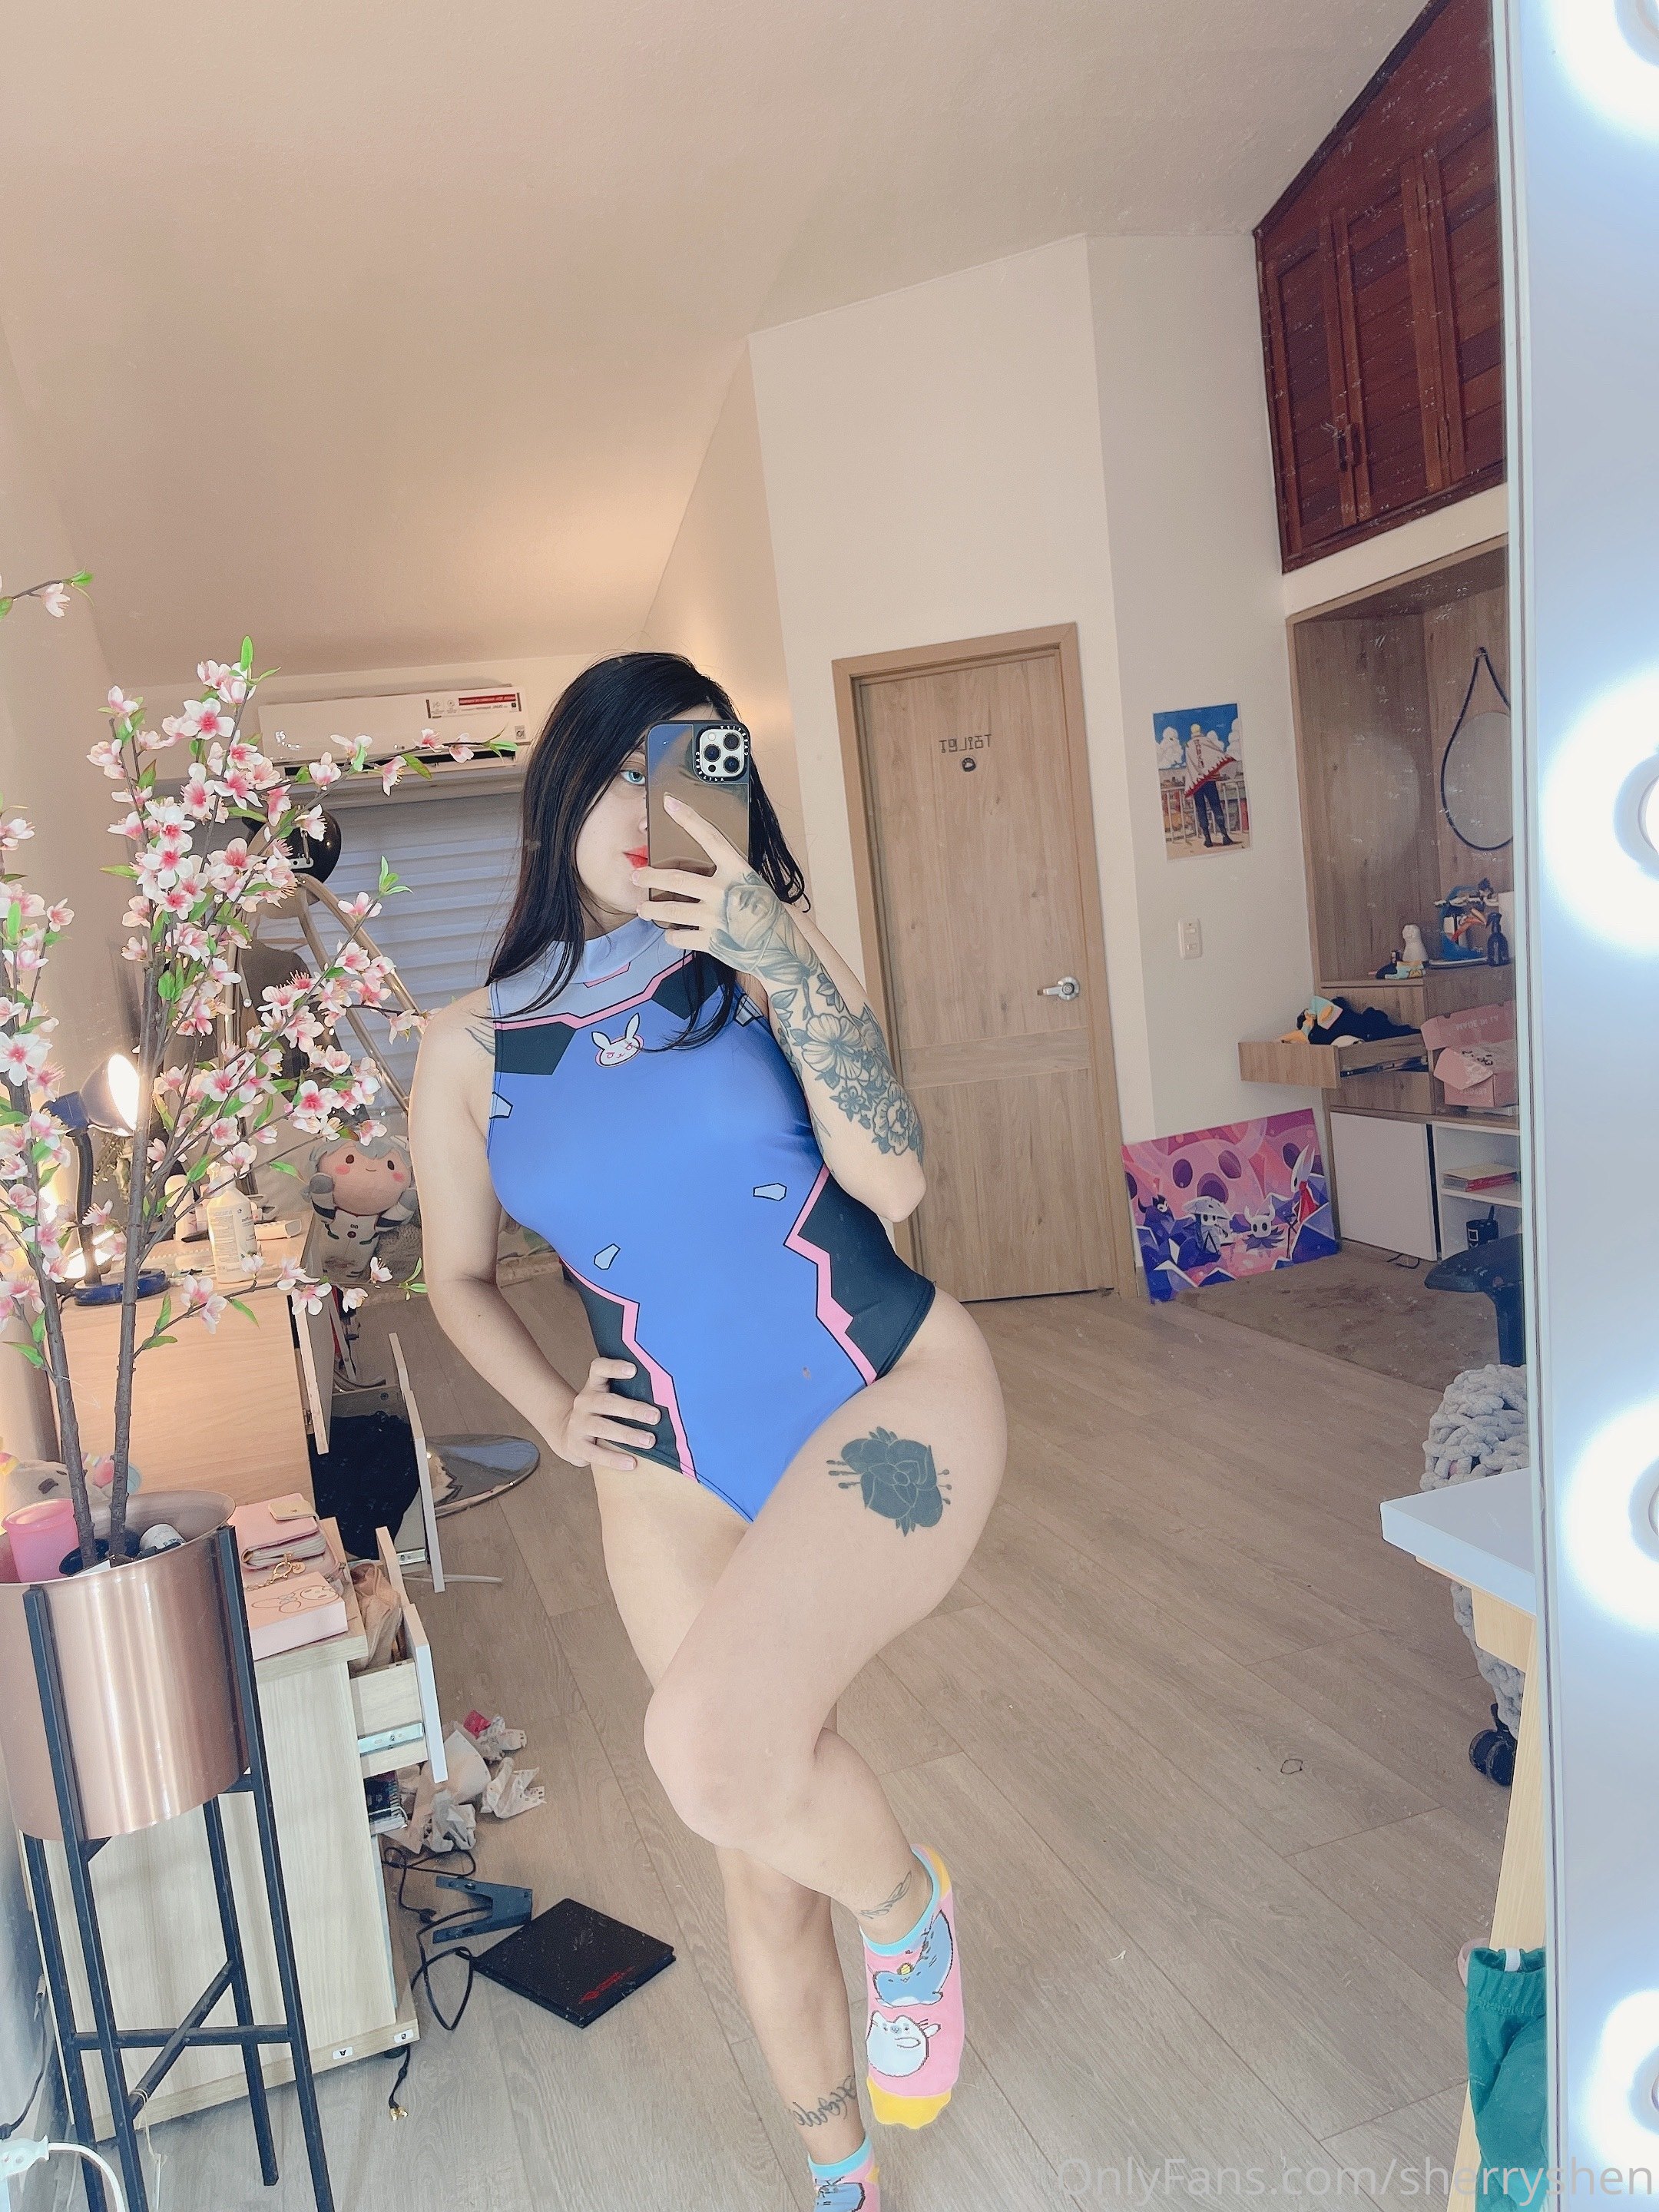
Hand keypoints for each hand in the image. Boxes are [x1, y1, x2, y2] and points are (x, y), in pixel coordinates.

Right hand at [557, 1356, 661, 1471]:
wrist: (570, 1435)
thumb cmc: (601, 1414)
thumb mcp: (608, 1398)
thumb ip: (629, 1393)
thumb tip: (668, 1396)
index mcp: (594, 1386)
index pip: (599, 1369)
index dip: (614, 1367)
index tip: (634, 1369)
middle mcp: (584, 1402)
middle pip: (607, 1402)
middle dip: (633, 1409)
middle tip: (655, 1417)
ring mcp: (578, 1424)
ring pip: (603, 1428)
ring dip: (628, 1435)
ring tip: (649, 1441)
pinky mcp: (576, 1446)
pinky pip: (595, 1454)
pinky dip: (614, 1459)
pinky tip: (632, 1463)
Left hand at [632, 796, 781, 968]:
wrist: (782, 950)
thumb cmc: (768, 915)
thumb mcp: (753, 886)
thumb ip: (729, 876)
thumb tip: (702, 868)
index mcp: (738, 871)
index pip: (710, 838)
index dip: (689, 819)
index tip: (670, 803)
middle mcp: (725, 892)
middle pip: (677, 879)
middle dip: (650, 877)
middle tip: (637, 876)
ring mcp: (717, 918)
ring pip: (671, 911)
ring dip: (652, 910)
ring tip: (642, 909)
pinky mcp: (712, 942)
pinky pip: (680, 937)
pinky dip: (671, 935)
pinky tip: (670, 932)